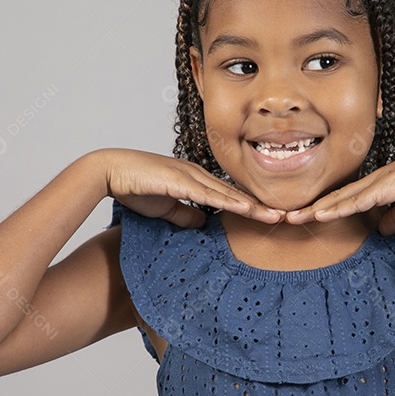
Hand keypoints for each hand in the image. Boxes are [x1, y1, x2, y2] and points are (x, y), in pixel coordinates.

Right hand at [102, 149, 282, 227]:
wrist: (109, 171)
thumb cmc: (133, 186)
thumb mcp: (165, 206)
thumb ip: (184, 214)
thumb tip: (203, 223)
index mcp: (195, 180)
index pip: (228, 196)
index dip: (250, 207)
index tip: (269, 218)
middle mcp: (197, 174)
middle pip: (235, 193)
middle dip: (261, 206)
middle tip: (285, 216)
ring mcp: (189, 175)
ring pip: (228, 194)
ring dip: (252, 206)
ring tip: (275, 216)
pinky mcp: (179, 180)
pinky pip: (209, 194)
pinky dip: (229, 201)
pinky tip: (246, 208)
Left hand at [284, 138, 394, 234]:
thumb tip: (382, 230)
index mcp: (380, 185)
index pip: (346, 199)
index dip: (326, 208)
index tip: (308, 218)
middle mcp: (374, 181)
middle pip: (336, 198)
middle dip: (311, 209)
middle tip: (287, 218)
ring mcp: (378, 182)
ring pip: (341, 199)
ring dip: (316, 210)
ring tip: (294, 218)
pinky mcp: (387, 186)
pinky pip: (358, 201)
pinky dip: (338, 209)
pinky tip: (321, 216)